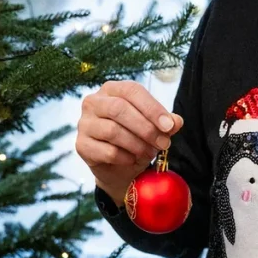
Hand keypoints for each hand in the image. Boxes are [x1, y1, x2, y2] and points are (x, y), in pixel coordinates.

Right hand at [76, 80, 183, 204]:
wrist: (119, 168)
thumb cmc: (136, 139)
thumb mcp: (154, 128)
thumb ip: (165, 122)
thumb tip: (176, 121)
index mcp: (112, 89)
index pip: (131, 91)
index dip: (152, 107)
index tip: (169, 126)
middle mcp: (93, 102)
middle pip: (119, 109)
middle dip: (146, 128)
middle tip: (163, 143)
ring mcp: (85, 123)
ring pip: (113, 131)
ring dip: (137, 144)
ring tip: (149, 152)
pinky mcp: (81, 145)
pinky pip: (107, 151)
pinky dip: (125, 157)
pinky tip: (132, 159)